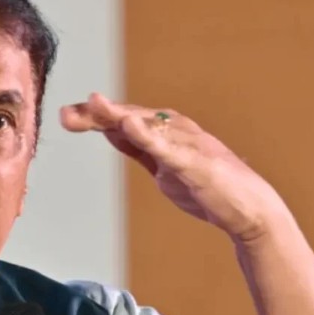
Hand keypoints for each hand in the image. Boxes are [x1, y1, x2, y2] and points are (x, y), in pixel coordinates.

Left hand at [60, 93, 288, 241]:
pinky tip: (129, 126)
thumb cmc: (206, 185)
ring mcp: (186, 144)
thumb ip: (138, 146)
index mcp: (164, 130)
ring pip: (147, 125)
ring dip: (118, 115)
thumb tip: (110, 130)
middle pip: (129, 117)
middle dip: (97, 114)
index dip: (93, 116)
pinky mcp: (197, 163)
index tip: (66, 116)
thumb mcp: (161, 165)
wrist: (247, 209)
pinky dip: (148, 136)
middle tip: (66, 113)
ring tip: (93, 104)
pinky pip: (169, 148)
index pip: (122, 120)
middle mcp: (174, 129)